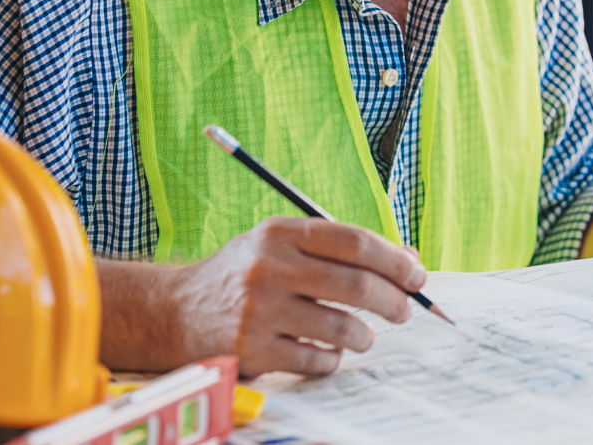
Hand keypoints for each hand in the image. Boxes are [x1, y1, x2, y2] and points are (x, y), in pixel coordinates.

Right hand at [98, 218, 426, 376]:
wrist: (174, 310)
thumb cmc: (245, 274)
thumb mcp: (283, 245)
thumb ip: (340, 248)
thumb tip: (409, 258)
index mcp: (282, 232)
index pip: (354, 242)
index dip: (395, 260)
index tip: (417, 274)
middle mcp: (269, 266)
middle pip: (355, 284)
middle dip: (393, 300)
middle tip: (405, 310)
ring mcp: (259, 310)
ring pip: (341, 327)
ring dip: (364, 335)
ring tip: (364, 335)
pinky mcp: (252, 349)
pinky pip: (315, 359)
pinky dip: (333, 359)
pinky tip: (329, 352)